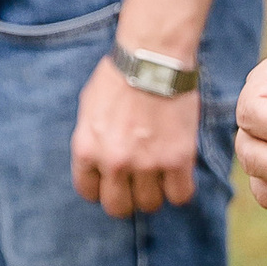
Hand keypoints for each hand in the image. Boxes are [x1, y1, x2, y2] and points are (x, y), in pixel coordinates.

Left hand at [72, 57, 200, 216]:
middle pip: (118, 207)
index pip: (88, 192)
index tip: (112, 183)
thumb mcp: (88, 108)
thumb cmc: (120, 76)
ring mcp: (146, 163)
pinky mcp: (177, 159)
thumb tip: (96, 160)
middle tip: (136, 185)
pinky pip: (180, 194)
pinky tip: (179, 176)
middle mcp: (113, 161)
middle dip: (127, 199)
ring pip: (150, 204)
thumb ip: (91, 139)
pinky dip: (180, 189)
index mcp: (86, 149)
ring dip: (154, 193)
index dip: (102, 189)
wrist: (153, 58)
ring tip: (159, 177)